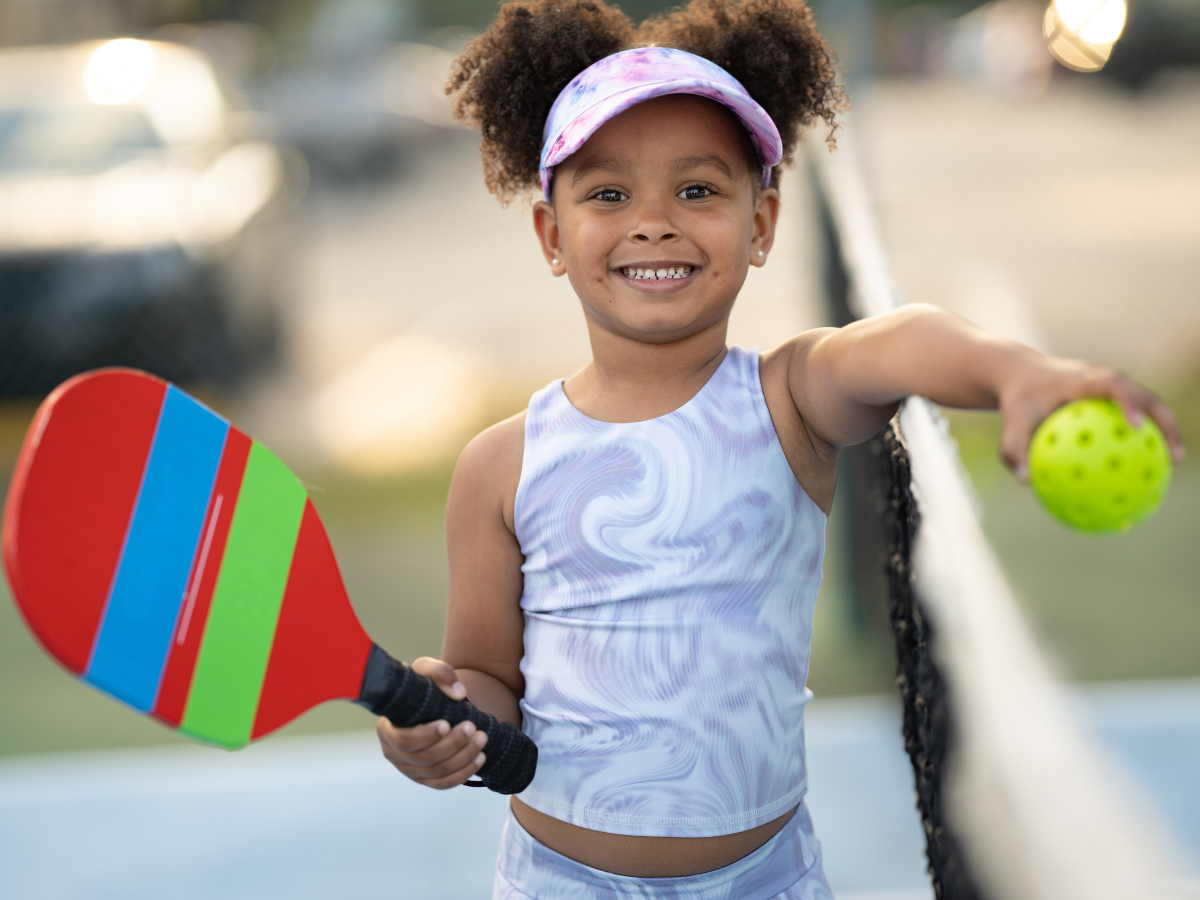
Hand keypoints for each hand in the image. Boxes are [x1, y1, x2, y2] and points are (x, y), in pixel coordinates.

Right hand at [375, 656, 487, 788]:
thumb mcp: (426, 670)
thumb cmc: (422, 685)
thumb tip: (458, 693)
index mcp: (386, 730)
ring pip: (436, 772)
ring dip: (462, 758)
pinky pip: (443, 783)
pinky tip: (480, 759)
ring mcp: (408, 769)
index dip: (425, 736)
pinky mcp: (424, 778)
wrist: (428, 702)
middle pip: (424, 759)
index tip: (447, 723)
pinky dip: (463, 773)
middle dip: (452, 745)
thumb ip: (439, 673)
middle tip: (472, 727)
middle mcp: (393, 753)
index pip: (403, 742)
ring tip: (482, 739)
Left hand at [997, 357, 1185, 481]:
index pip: (1113, 385)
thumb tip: (1026, 482)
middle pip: (1146, 396)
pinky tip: (1146, 468)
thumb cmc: (1018, 400)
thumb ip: (1013, 450)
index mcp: (1084, 380)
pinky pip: (1135, 417)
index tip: (1134, 427)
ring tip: (1173, 463)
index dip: (1128, 402)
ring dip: (1165, 430)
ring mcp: (1113, 388)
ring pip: (1149, 406)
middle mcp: (1105, 380)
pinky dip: (1144, 438)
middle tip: (1173, 455)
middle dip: (1164, 422)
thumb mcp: (1010, 424)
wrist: (1022, 375)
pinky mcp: (1114, 398)